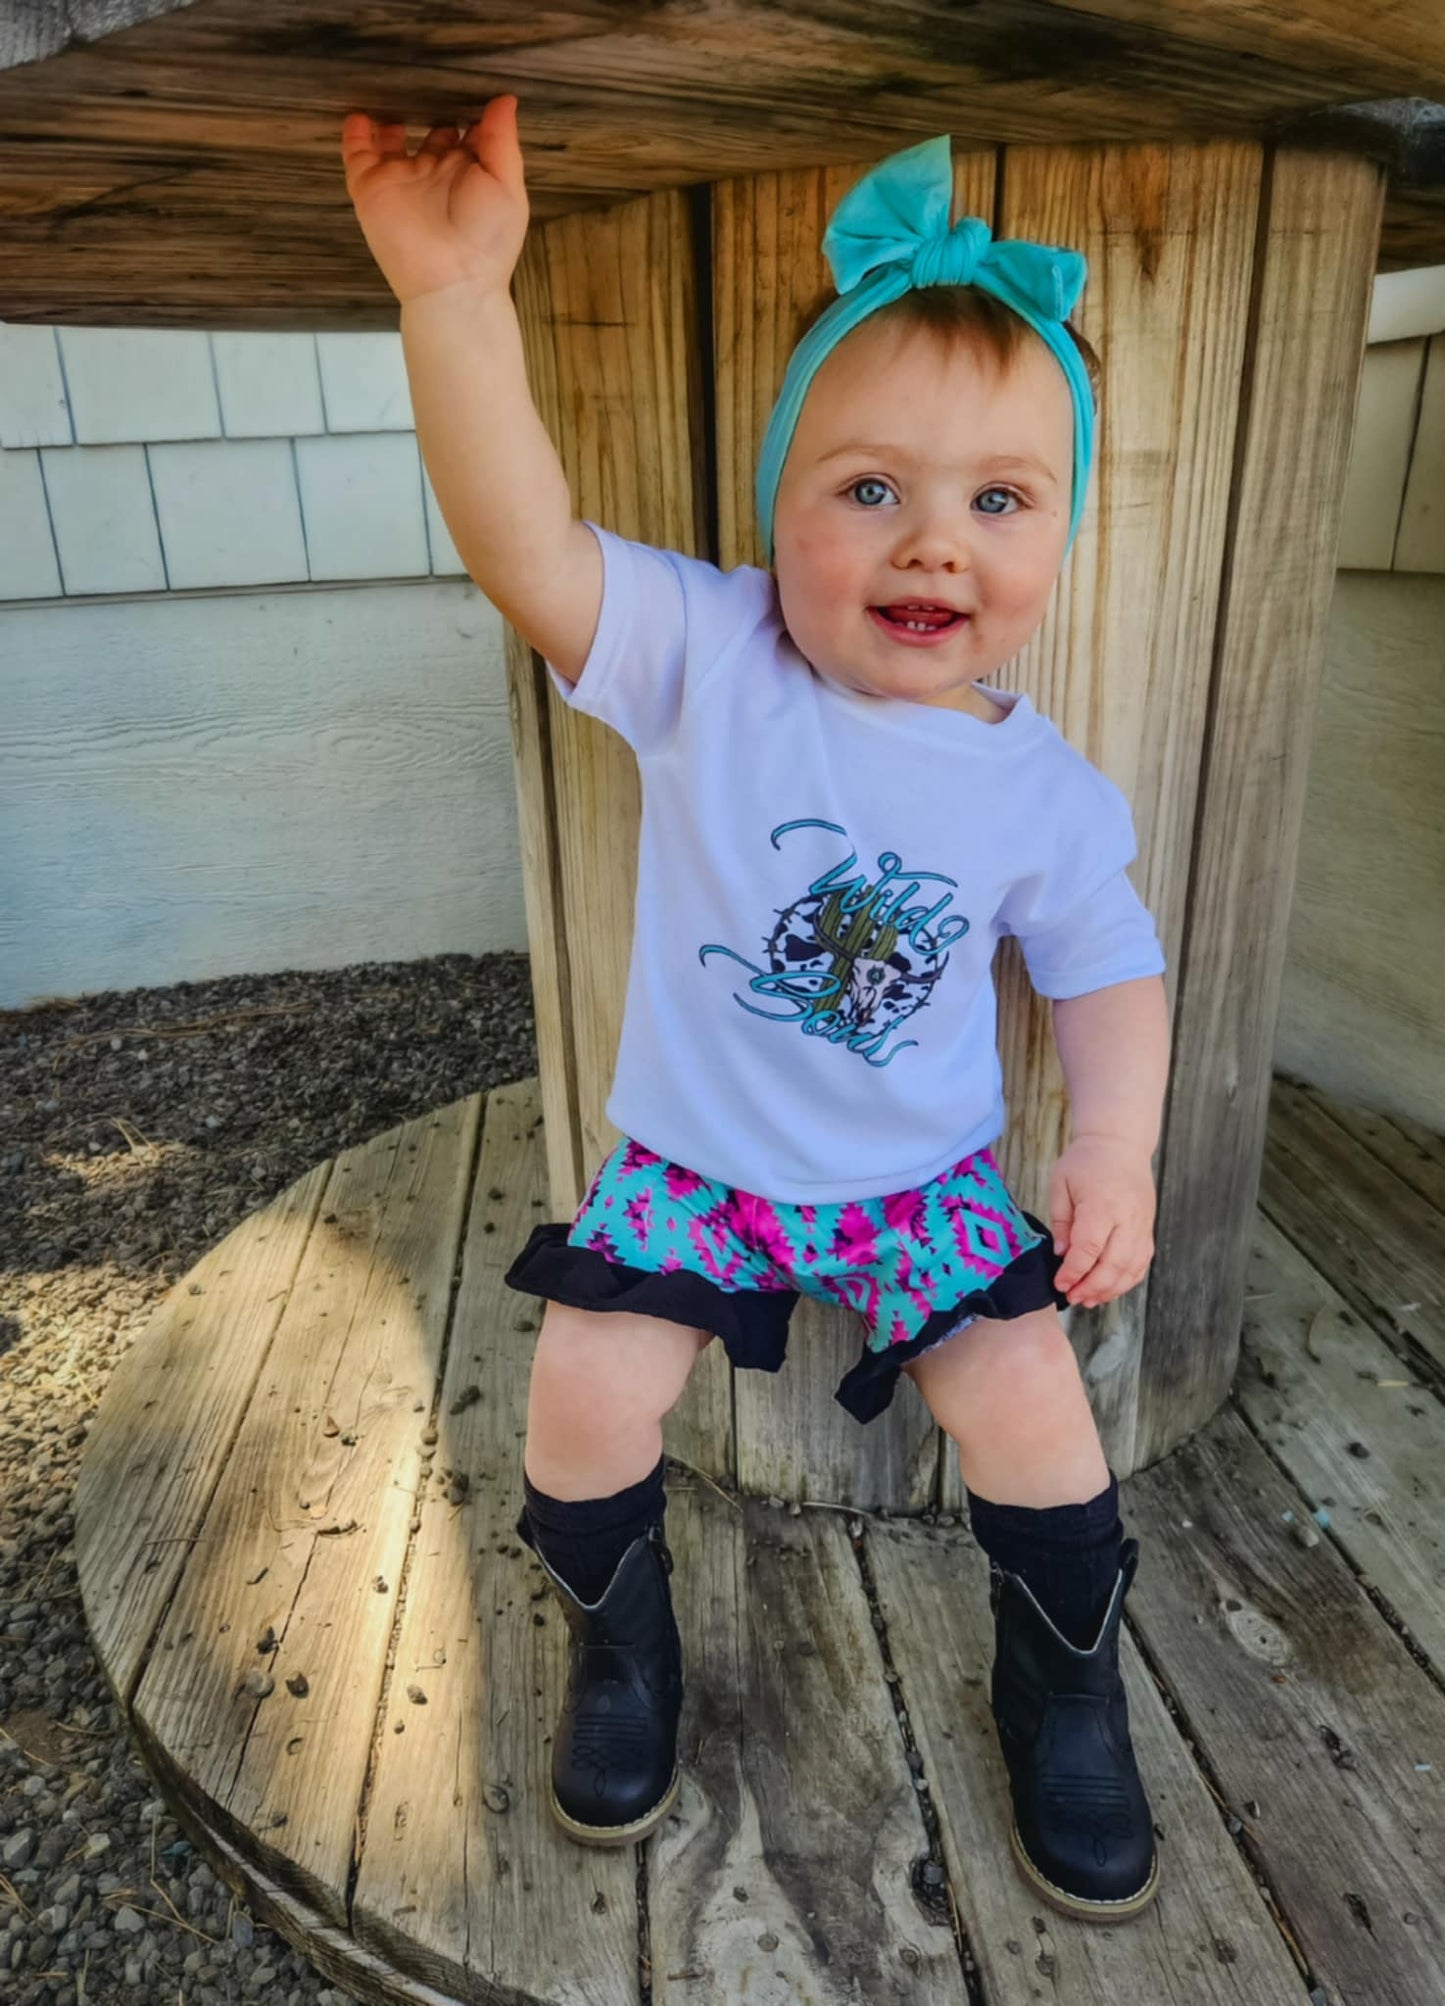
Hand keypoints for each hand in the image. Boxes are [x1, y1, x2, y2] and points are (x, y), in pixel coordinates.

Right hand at [340, 95, 528, 305]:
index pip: (466, 131)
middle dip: (428, 101)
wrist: (450, 283)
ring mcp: (401, 180)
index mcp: (469, 172)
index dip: (465, 105)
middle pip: (428, 128)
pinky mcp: (372, 189)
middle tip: (427, 68)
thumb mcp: (506, 185)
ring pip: (390, 138)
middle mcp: (434, 173)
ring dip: (390, 113)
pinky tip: (359, 112)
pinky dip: (355, 132)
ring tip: (388, 79)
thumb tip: (504, 99)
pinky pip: (357, 154)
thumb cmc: (486, 240)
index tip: (465, 76)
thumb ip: (502, 141)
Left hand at [1047, 1135, 1155, 1308]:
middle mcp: (1127, 1218)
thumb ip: (1061, 1221)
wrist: (1120, 1144)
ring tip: (1089, 1299)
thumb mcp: (1060, 1183)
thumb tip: (1062, 1254)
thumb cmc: (1085, 1161)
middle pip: (1114, 1264)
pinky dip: (1127, 1280)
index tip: (1060, 1283)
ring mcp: (1142, 1225)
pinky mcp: (1147, 1229)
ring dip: (1111, 1289)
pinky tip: (1110, 1287)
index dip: (1074, 1271)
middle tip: (1073, 1297)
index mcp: (1102, 1205)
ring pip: (1132, 1268)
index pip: (1090, 1248)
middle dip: (1092, 1287)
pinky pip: (1142, 1262)